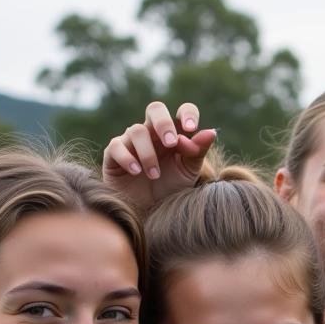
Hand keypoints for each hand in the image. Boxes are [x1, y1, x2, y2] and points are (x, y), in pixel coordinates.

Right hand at [102, 100, 216, 210]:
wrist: (147, 214)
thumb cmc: (169, 191)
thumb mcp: (188, 174)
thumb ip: (198, 153)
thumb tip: (211, 132)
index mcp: (174, 135)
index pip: (182, 112)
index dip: (187, 114)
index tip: (191, 128)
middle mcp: (153, 134)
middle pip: (155, 109)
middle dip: (163, 123)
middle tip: (171, 143)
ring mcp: (132, 141)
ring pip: (137, 130)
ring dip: (148, 153)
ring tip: (154, 175)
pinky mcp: (113, 154)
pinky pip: (117, 146)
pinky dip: (127, 158)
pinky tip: (136, 171)